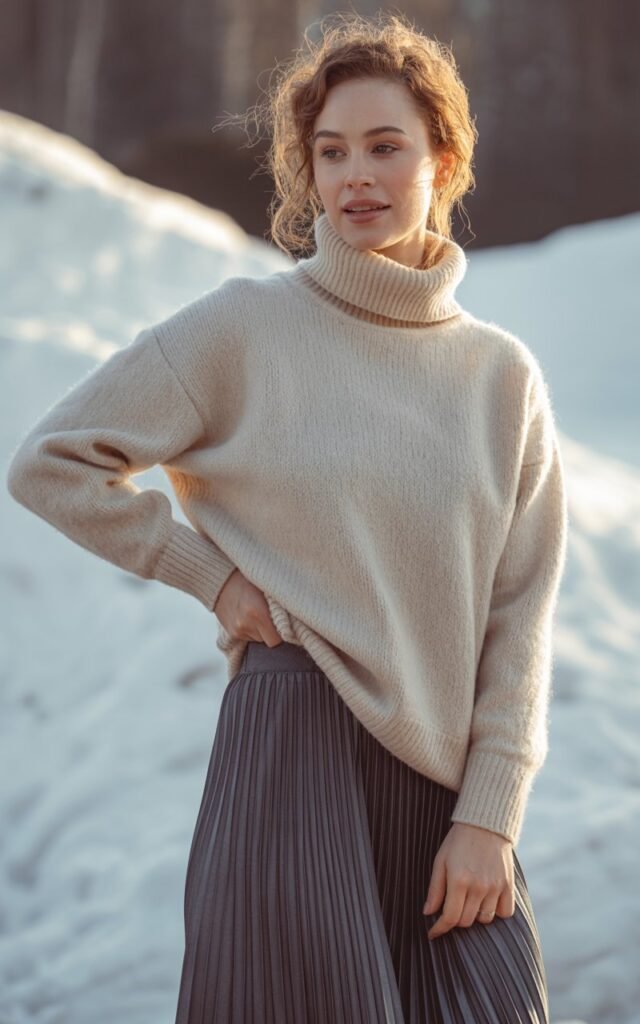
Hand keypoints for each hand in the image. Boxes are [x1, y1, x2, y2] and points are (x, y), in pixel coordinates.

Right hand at [213, 569, 282, 646]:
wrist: (221, 578)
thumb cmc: (250, 579)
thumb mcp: (267, 587)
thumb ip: (280, 606)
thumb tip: (298, 621)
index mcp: (257, 612)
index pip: (278, 639)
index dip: (284, 632)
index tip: (286, 624)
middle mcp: (245, 624)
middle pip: (270, 642)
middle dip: (274, 633)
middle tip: (272, 617)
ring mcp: (237, 630)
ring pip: (260, 639)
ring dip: (262, 631)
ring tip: (258, 612)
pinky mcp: (232, 633)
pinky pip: (250, 638)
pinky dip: (252, 630)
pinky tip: (249, 616)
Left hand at [423, 822, 514, 939]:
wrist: (486, 824)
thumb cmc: (459, 841)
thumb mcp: (440, 860)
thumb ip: (435, 888)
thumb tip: (428, 913)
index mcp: (458, 880)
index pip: (450, 917)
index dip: (440, 929)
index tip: (433, 933)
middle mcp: (478, 886)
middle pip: (466, 921)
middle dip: (455, 919)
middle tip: (451, 908)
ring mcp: (495, 887)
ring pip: (484, 919)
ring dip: (474, 915)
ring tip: (469, 901)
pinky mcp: (508, 885)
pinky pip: (504, 912)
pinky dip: (496, 912)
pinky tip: (487, 901)